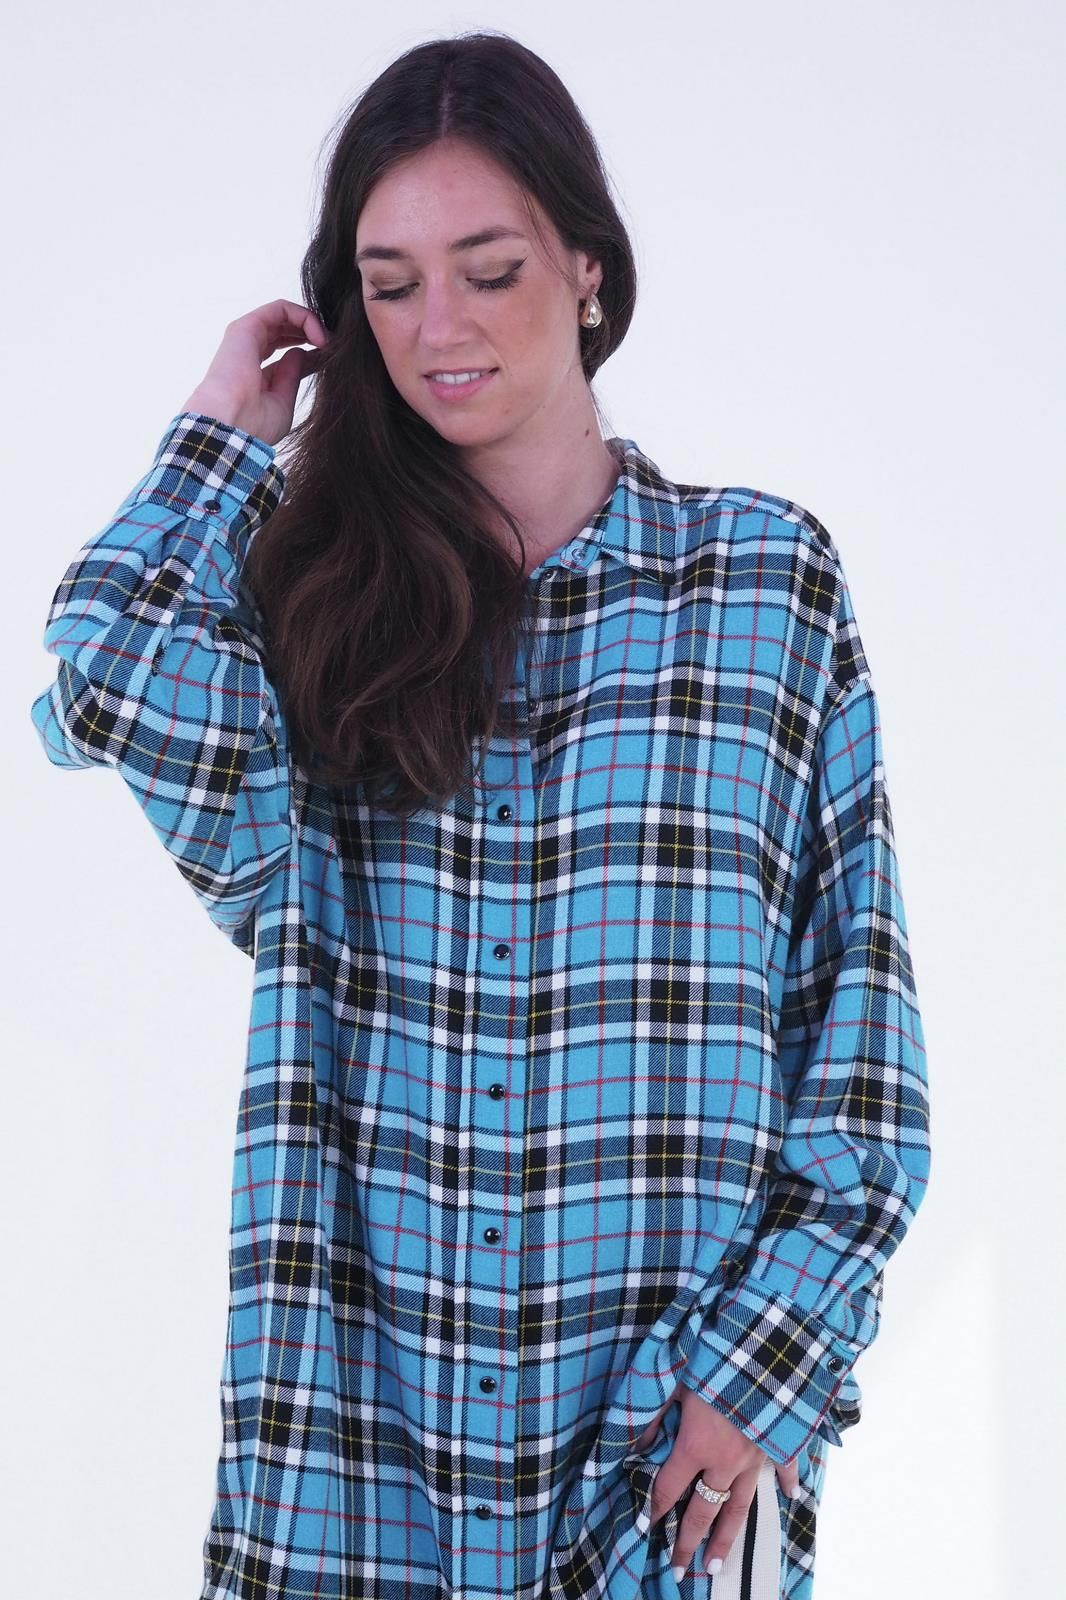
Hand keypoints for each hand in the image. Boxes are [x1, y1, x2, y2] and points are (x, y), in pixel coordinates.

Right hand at [181, 298, 330, 447]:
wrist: (232, 423)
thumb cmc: (254, 423)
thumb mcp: (284, 399)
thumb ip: (295, 374)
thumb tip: (305, 354)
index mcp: (257, 374)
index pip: (289, 353)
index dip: (313, 352)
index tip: (332, 360)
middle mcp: (250, 352)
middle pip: (287, 331)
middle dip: (314, 334)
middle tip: (333, 348)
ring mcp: (247, 338)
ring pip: (285, 316)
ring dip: (312, 324)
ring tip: (327, 343)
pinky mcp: (247, 326)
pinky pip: (281, 309)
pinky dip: (304, 316)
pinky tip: (318, 336)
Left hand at [634, 1379, 799, 1581]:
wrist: (766, 1351)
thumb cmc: (715, 1361)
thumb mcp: (675, 1382)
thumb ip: (656, 1415)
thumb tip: (636, 1442)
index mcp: (696, 1445)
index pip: (668, 1488)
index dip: (654, 1509)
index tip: (645, 1529)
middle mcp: (725, 1460)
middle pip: (704, 1510)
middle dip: (688, 1541)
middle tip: (680, 1569)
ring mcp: (756, 1455)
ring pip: (740, 1506)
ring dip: (727, 1535)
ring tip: (718, 1563)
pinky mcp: (779, 1441)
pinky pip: (785, 1468)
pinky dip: (788, 1482)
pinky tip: (792, 1497)